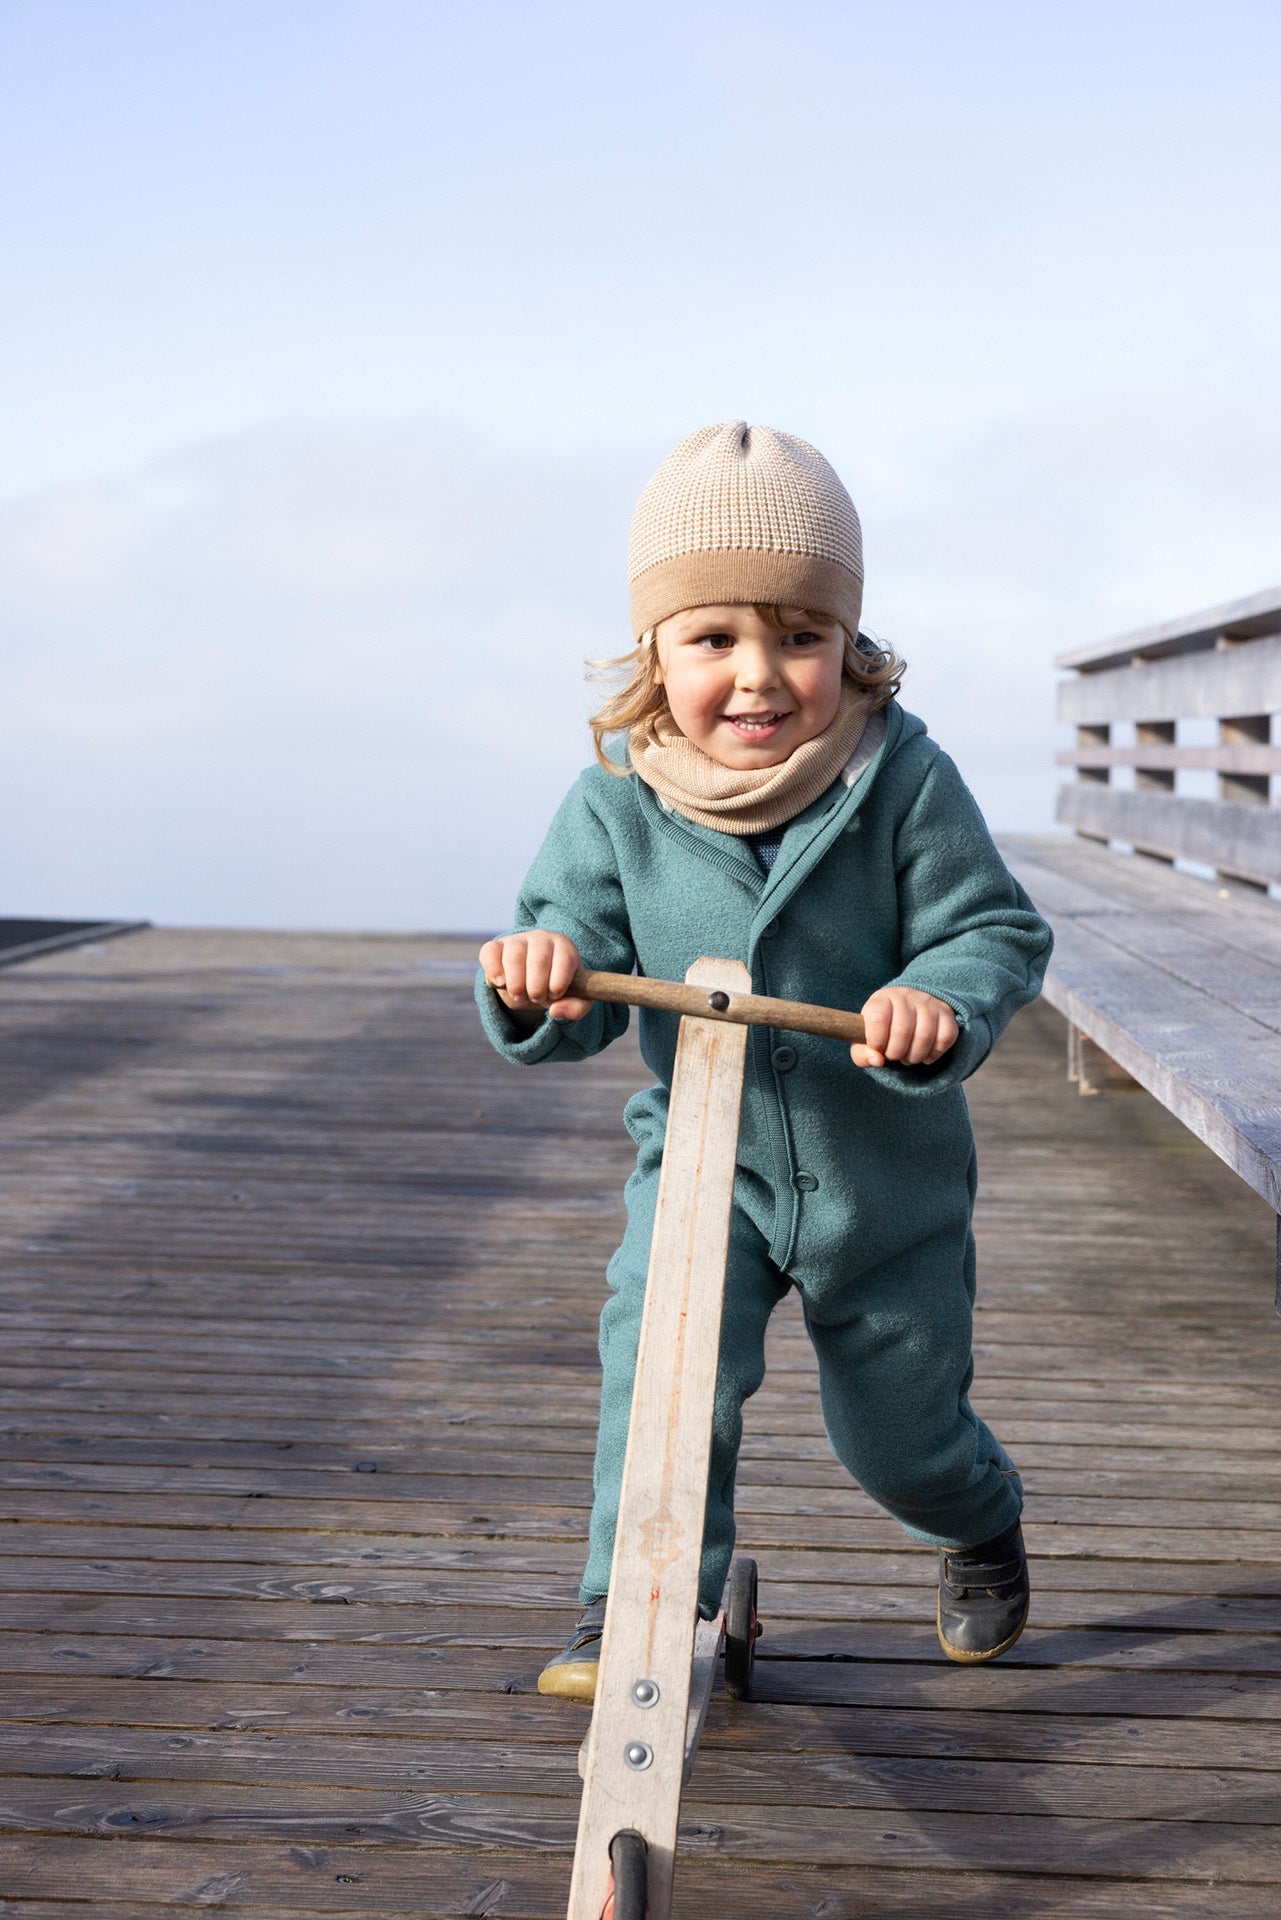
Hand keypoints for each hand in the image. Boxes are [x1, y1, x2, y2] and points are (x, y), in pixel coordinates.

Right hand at [478, 930, 592, 1022]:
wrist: (535, 977)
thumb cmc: (557, 985)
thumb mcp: (575, 998)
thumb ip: (576, 1008)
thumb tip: (556, 1012)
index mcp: (564, 947)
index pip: (565, 960)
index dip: (558, 983)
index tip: (554, 995)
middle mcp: (541, 938)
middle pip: (538, 960)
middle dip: (536, 988)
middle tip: (535, 998)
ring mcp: (517, 940)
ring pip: (514, 956)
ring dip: (516, 983)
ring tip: (520, 995)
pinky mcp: (496, 947)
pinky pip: (490, 952)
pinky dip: (493, 970)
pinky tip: (500, 984)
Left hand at [851, 987, 957, 1069]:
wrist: (907, 1011)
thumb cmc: (882, 1029)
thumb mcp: (864, 1039)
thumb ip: (861, 1053)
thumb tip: (877, 1061)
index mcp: (881, 999)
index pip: (877, 1019)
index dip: (876, 1042)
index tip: (878, 1049)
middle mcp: (905, 996)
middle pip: (902, 1031)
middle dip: (896, 1053)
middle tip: (894, 1056)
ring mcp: (928, 1002)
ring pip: (924, 1036)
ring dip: (915, 1056)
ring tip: (908, 1057)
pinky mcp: (946, 1013)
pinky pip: (945, 1038)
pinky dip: (934, 1054)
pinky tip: (925, 1054)